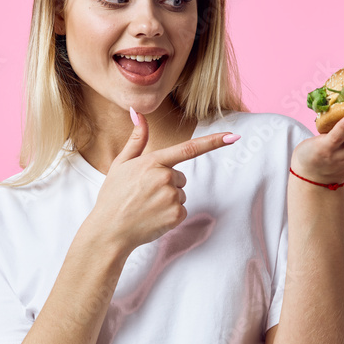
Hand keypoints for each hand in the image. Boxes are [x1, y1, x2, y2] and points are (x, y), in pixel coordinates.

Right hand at [89, 110, 237, 252]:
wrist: (109, 231)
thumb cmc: (113, 197)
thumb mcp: (121, 164)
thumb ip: (136, 139)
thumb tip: (137, 112)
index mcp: (152, 161)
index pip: (189, 148)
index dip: (214, 142)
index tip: (233, 136)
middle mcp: (164, 177)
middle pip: (180, 177)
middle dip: (168, 184)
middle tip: (144, 195)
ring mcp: (171, 197)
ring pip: (181, 193)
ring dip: (168, 200)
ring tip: (146, 207)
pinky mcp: (176, 215)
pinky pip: (182, 210)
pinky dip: (170, 215)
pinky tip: (152, 217)